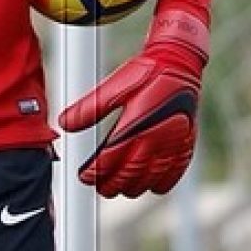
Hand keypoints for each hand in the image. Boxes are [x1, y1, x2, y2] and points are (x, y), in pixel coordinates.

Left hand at [58, 10, 208, 197]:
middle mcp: (156, 138)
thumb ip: (88, 108)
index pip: (110, 160)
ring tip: (119, 187)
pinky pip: (173, 175)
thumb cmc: (146, 72)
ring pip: (150, 180)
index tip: (84, 176)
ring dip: (132, 188)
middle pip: (130, 176)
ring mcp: (173, 143)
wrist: (179, 62)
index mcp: (136, 124)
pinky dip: (159, 184)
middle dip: (111, 185)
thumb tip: (64, 123)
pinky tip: (149, 184)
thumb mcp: (114, 86)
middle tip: (99, 186)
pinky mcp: (186, 144)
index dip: (95, 172)